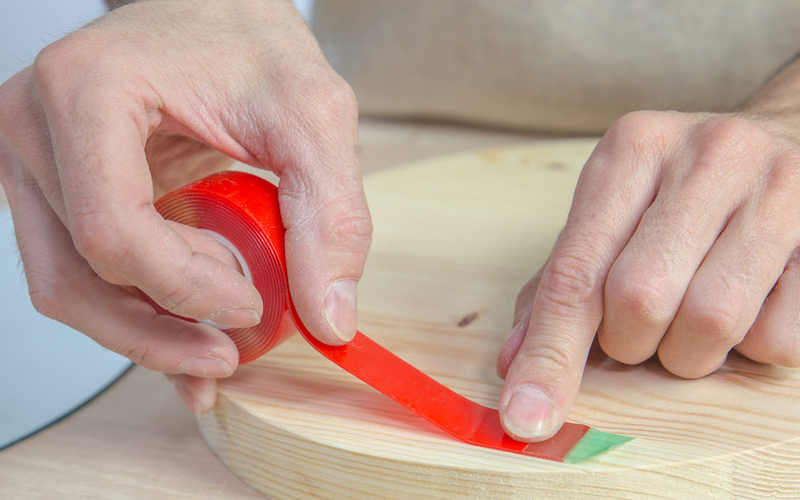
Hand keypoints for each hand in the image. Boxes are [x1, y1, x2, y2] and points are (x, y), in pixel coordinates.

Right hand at [0, 0, 370, 413]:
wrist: (212, 10)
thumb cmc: (249, 40)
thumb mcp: (312, 114)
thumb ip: (329, 214)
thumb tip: (329, 318)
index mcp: (87, 93)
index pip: (112, 227)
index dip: (185, 289)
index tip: (253, 306)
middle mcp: (39, 130)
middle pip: (78, 274)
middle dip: (161, 332)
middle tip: (231, 354)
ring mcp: (39, 163)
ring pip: (71, 287)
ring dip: (147, 333)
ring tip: (218, 346)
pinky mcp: (60, 189)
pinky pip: (86, 272)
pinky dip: (139, 311)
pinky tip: (190, 332)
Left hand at [496, 110, 799, 440]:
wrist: (791, 133)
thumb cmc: (681, 191)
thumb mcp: (610, 214)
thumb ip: (559, 286)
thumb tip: (515, 366)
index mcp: (632, 151)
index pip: (576, 271)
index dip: (549, 353)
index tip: (525, 416)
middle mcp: (706, 157)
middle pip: (640, 298)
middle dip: (629, 341)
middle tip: (639, 328)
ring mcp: (778, 187)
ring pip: (713, 320)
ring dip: (689, 352)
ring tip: (691, 319)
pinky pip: (778, 337)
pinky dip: (751, 346)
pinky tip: (750, 304)